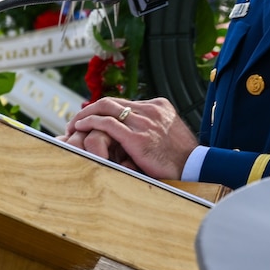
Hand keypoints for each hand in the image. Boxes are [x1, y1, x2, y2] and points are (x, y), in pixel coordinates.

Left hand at [63, 97, 197, 179]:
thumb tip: (134, 135)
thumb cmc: (181, 157)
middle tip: (77, 120)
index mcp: (158, 106)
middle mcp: (150, 110)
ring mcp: (144, 121)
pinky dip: (90, 123)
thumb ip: (152, 129)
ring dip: (86, 115)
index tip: (92, 118)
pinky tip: (80, 128)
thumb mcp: (169, 134)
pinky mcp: (137, 137)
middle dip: (90, 109)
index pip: (124, 103)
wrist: (195, 167)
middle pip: (112, 102)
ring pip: (106, 108)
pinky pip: (107, 124)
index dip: (104, 109)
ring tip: (74, 124)